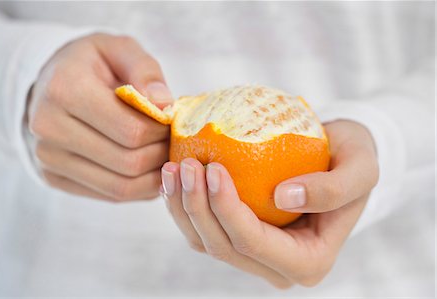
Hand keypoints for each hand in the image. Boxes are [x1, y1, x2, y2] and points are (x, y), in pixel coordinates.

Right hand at [28, 33, 171, 200]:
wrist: (49, 83)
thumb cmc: (92, 64)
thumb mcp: (120, 49)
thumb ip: (146, 71)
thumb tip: (165, 107)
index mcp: (64, 90)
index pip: (131, 131)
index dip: (161, 131)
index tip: (170, 121)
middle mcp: (48, 129)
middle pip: (128, 162)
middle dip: (160, 155)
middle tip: (171, 141)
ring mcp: (48, 158)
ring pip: (121, 187)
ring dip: (153, 176)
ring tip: (163, 155)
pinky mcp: (54, 178)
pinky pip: (110, 195)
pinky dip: (138, 187)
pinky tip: (147, 168)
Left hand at [161, 120, 378, 287]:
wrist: (337, 159)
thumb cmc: (352, 161)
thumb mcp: (361, 169)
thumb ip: (334, 190)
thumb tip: (284, 198)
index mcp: (308, 261)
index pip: (255, 243)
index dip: (228, 209)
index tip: (213, 167)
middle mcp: (277, 267)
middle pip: (223, 247)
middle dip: (198, 208)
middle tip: (187, 164)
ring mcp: (254, 256)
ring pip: (205, 242)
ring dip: (183, 208)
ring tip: (174, 169)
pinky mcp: (237, 238)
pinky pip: (202, 229)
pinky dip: (184, 205)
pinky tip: (175, 177)